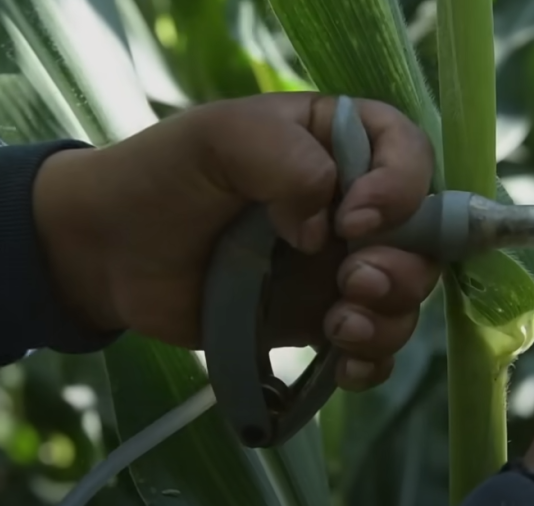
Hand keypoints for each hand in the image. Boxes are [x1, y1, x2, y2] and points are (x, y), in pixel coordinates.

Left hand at [32, 92, 440, 390]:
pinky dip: (370, 361)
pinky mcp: (318, 320)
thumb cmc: (164, 176)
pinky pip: (370, 347)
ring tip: (337, 326)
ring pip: (404, 298)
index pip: (410, 156)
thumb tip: (330, 229)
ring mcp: (338, 267)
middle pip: (423, 239)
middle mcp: (353, 207)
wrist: (110, 252)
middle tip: (351, 281)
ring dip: (388, 319)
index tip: (355, 220)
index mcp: (339, 144)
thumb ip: (287, 160)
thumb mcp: (221, 138)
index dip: (403, 189)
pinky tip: (341, 365)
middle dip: (401, 269)